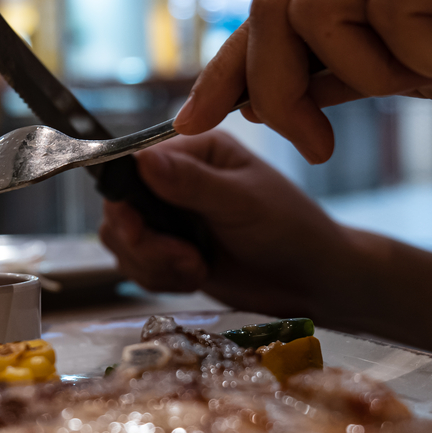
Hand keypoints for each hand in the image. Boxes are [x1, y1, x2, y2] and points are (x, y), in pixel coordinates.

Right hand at [98, 132, 349, 317]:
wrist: (312, 281)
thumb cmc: (290, 230)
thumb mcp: (242, 203)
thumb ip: (192, 183)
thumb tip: (142, 159)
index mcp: (196, 151)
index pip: (133, 165)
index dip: (125, 199)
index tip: (138, 228)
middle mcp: (175, 179)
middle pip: (119, 208)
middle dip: (143, 243)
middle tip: (183, 259)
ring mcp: (170, 218)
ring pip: (123, 242)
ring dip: (153, 265)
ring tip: (196, 269)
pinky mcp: (169, 252)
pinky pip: (136, 266)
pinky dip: (159, 279)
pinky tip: (195, 278)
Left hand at [176, 0, 431, 161]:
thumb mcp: (407, 71)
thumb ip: (337, 73)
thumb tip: (256, 96)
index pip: (269, 0)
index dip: (226, 64)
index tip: (194, 121)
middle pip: (275, 0)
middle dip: (282, 87)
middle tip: (316, 143)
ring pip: (323, 5)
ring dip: (371, 69)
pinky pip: (395, 6)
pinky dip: (428, 51)